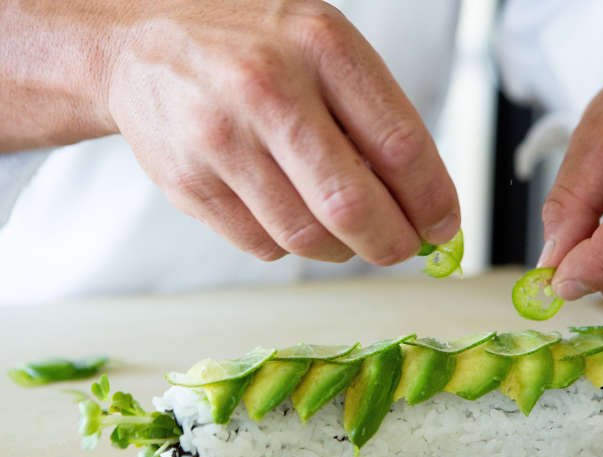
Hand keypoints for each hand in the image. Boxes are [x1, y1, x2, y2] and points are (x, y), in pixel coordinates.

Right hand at [105, 1, 458, 263]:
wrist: (143, 48)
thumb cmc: (251, 47)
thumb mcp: (324, 48)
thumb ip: (374, 117)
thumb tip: (421, 202)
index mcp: (320, 46)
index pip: (400, 146)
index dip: (431, 199)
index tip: (443, 224)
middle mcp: (268, 90)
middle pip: (351, 205)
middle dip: (392, 242)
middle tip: (402, 245)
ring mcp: (221, 140)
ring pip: (307, 238)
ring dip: (343, 249)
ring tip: (347, 230)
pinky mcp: (190, 184)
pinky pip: (263, 245)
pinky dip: (292, 244)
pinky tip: (292, 214)